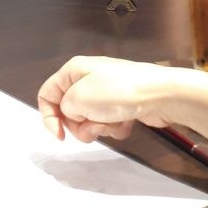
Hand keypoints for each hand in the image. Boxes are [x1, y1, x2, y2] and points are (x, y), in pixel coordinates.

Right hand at [37, 56, 174, 142]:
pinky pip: (108, 122)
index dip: (49, 117)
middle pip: (69, 111)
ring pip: (89, 120)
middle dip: (79, 124)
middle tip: (93, 124)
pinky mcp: (121, 105)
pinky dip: (115, 127)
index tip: (60, 136)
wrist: (159, 95)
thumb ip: (64, 108)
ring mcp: (106, 92)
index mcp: (74, 70)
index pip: (47, 94)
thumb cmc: (118, 91)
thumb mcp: (79, 98)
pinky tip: (126, 121)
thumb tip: (73, 114)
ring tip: (113, 121)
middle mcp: (88, 79)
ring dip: (99, 127)